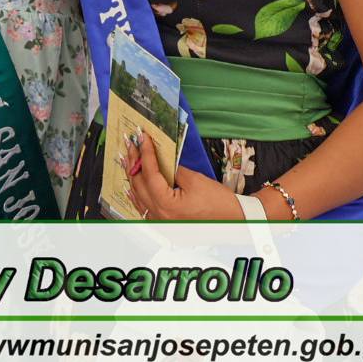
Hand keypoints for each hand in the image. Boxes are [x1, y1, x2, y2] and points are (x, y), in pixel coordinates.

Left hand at [121, 133, 242, 220]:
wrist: (234, 221)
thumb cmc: (218, 203)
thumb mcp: (194, 180)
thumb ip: (172, 169)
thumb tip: (159, 159)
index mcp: (166, 205)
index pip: (149, 174)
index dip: (145, 153)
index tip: (142, 138)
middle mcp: (159, 216)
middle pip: (139, 184)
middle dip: (134, 161)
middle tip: (131, 144)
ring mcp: (160, 222)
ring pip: (138, 195)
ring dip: (133, 175)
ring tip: (128, 158)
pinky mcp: (163, 223)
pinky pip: (143, 206)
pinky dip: (137, 192)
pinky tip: (132, 183)